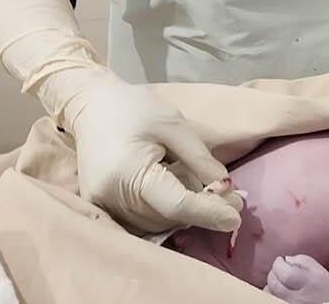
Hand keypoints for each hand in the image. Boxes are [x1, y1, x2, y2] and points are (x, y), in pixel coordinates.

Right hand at [56, 68, 243, 234]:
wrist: (91, 103)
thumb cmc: (134, 108)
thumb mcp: (174, 124)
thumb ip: (199, 159)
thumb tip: (226, 188)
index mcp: (128, 171)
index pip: (175, 205)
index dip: (208, 212)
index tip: (236, 218)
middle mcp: (110, 196)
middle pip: (166, 218)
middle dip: (200, 211)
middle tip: (229, 197)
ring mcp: (101, 204)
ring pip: (154, 224)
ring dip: (182, 213)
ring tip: (196, 186)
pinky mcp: (99, 206)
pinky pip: (139, 220)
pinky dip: (162, 212)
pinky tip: (173, 190)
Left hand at [265, 255, 328, 302]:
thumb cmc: (326, 286)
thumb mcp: (317, 269)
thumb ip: (300, 260)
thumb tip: (285, 260)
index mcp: (310, 284)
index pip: (284, 273)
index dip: (278, 264)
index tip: (280, 260)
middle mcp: (300, 299)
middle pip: (274, 284)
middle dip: (273, 273)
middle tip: (280, 269)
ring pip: (270, 295)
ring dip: (271, 285)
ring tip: (280, 281)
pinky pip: (271, 301)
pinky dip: (272, 295)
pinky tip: (280, 292)